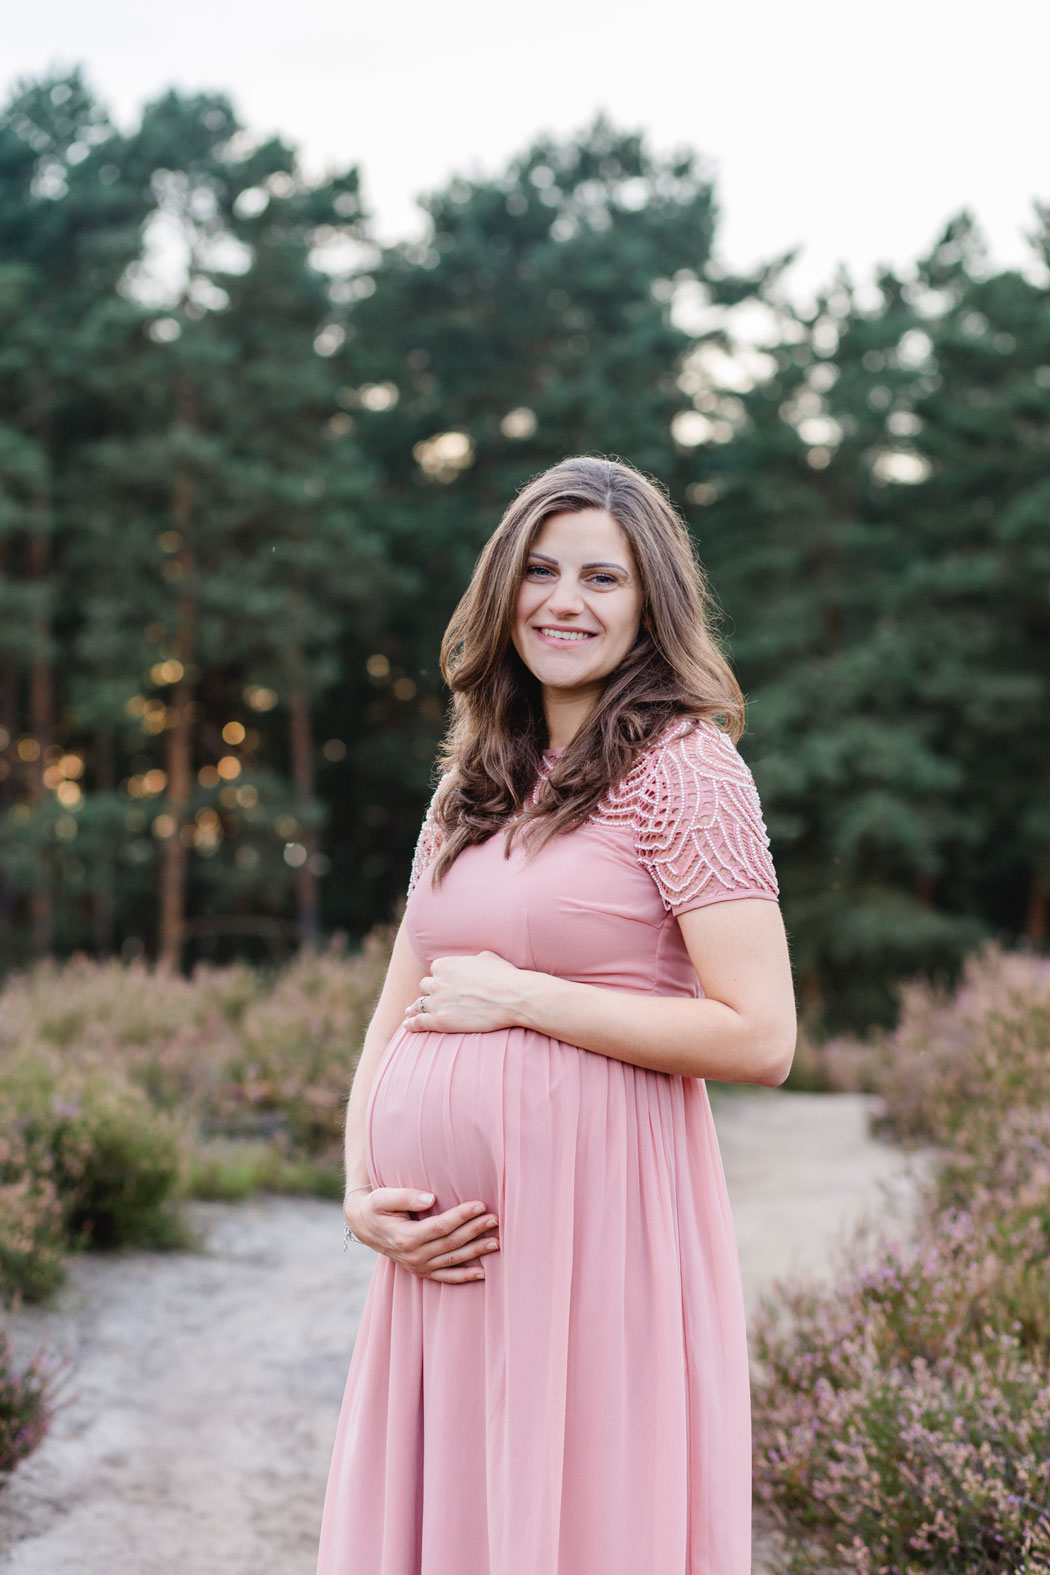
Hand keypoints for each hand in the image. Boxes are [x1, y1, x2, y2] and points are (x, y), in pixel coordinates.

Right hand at [344, 1186, 499, 1283]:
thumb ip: (406, 1197)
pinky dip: (465, 1277)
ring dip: (476, 1251)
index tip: (480, 1204)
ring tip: (496, 1241)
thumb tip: (431, 1198)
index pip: (441, 1226)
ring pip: (453, 1259)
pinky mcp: (422, 1271)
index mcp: (405, 1237)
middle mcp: (413, 1256)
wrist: (364, 1226)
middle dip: (475, 1230)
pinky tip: (483, 1273)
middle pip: (451, 1243)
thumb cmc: (376, 1206)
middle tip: (495, 1219)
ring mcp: (418, 1266)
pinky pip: (446, 1277)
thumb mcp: (383, 1198)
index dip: (461, 1215)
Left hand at [403, 950, 528, 1033]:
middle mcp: (437, 982)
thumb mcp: (487, 957)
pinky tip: (407, 1026)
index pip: (435, 970)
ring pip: (418, 1004)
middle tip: (432, 998)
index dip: (441, 977)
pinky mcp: (440, 1021)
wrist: (512, 997)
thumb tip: (474, 961)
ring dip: (414, 1008)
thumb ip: (473, 959)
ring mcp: (437, 1002)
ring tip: (409, 1011)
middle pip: (425, 987)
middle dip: (430, 991)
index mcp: (445, 964)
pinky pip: (419, 1022)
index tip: (445, 983)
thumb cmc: (504, 976)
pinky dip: (411, 1024)